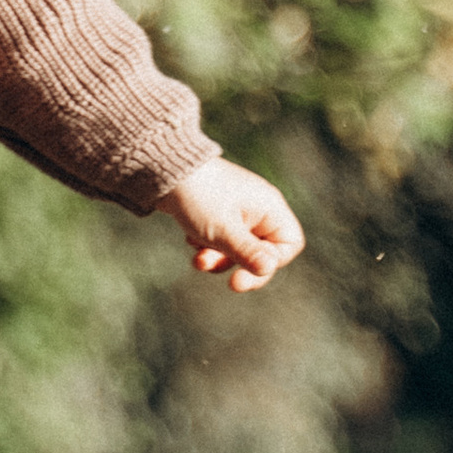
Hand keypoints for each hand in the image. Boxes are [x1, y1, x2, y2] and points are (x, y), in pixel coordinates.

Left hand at [160, 158, 303, 293]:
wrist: (162, 169)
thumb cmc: (198, 198)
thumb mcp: (223, 231)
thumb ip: (247, 252)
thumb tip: (268, 269)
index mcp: (269, 207)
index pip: (290, 243)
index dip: (273, 263)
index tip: (248, 272)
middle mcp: (258, 208)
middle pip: (263, 251)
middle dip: (241, 266)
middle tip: (231, 283)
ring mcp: (238, 210)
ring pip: (238, 249)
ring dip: (219, 259)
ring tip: (198, 259)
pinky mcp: (218, 213)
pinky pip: (222, 240)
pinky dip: (208, 246)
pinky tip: (190, 239)